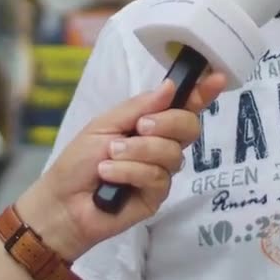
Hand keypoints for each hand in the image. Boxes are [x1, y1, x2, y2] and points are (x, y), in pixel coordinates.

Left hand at [14, 72, 226, 260]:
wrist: (62, 201)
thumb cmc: (79, 160)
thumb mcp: (105, 124)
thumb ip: (138, 107)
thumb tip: (171, 88)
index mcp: (150, 124)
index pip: (184, 107)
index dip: (202, 93)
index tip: (217, 78)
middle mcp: (161, 146)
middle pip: (189, 127)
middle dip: (166, 123)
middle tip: (139, 127)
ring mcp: (161, 172)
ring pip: (172, 153)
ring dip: (138, 151)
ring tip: (110, 156)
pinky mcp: (156, 197)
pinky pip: (157, 177)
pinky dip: (130, 171)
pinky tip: (110, 176)